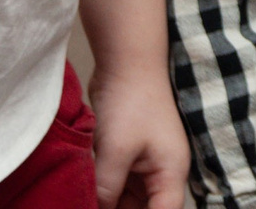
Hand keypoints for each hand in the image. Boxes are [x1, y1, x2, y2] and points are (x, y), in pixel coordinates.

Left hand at [88, 66, 190, 208]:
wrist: (127, 61)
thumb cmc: (131, 101)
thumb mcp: (116, 150)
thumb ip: (107, 188)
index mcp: (171, 172)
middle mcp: (162, 171)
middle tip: (90, 208)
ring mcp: (145, 163)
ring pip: (127, 199)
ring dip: (108, 203)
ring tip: (84, 200)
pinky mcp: (128, 155)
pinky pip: (117, 184)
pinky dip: (103, 192)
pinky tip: (85, 193)